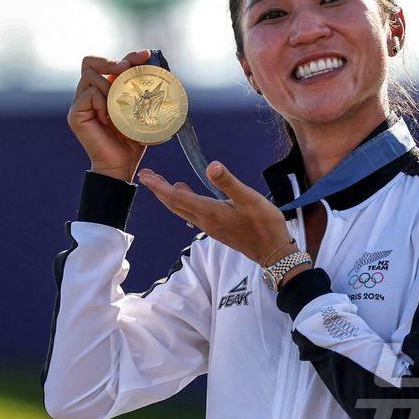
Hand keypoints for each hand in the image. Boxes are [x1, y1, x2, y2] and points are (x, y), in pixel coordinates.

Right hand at [66, 49, 152, 182]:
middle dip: (110, 61)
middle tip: (126, 68)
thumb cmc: (133, 140)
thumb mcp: (142, 110)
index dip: (127, 56)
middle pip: (89, 62)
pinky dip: (102, 102)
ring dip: (108, 86)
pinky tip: (110, 119)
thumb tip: (157, 69)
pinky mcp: (75, 115)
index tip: (144, 55)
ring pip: (90, 76)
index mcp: (103, 89)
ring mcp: (79, 104)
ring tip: (119, 106)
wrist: (122, 165)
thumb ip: (143, 91)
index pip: (108, 63)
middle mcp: (88, 93)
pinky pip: (89, 95)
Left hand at [139, 161, 296, 266]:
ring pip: (182, 210)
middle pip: (174, 204)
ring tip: (160, 183)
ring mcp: (210, 226)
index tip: (144, 176)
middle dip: (158, 190)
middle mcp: (205, 220)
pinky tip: (187, 194)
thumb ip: (228, 183)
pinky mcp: (218, 228)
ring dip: (169, 196)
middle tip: (145, 175)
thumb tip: (211, 165)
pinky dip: (183, 202)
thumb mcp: (249, 199)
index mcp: (209, 212)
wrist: (273, 252)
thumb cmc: (264, 224)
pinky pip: (192, 213)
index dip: (158, 186)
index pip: (176, 197)